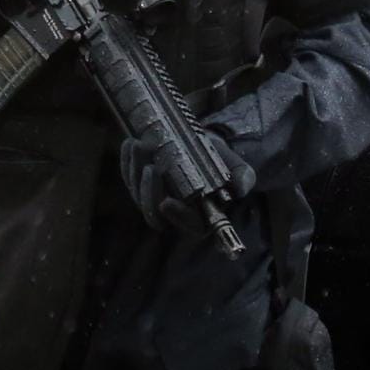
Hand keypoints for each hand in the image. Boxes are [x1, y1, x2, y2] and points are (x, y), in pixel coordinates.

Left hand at [119, 132, 254, 234]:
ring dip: (134, 172)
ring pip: (138, 194)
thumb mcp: (235, 165)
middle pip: (154, 213)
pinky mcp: (140, 182)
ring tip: (139, 146)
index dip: (177, 217)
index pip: (188, 225)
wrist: (203, 145)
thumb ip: (241, 176)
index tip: (167, 202)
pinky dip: (127, 162)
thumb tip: (242, 187)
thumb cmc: (220, 160)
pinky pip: (129, 177)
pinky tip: (129, 144)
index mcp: (200, 214)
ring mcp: (154, 197)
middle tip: (151, 166)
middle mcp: (174, 211)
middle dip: (148, 191)